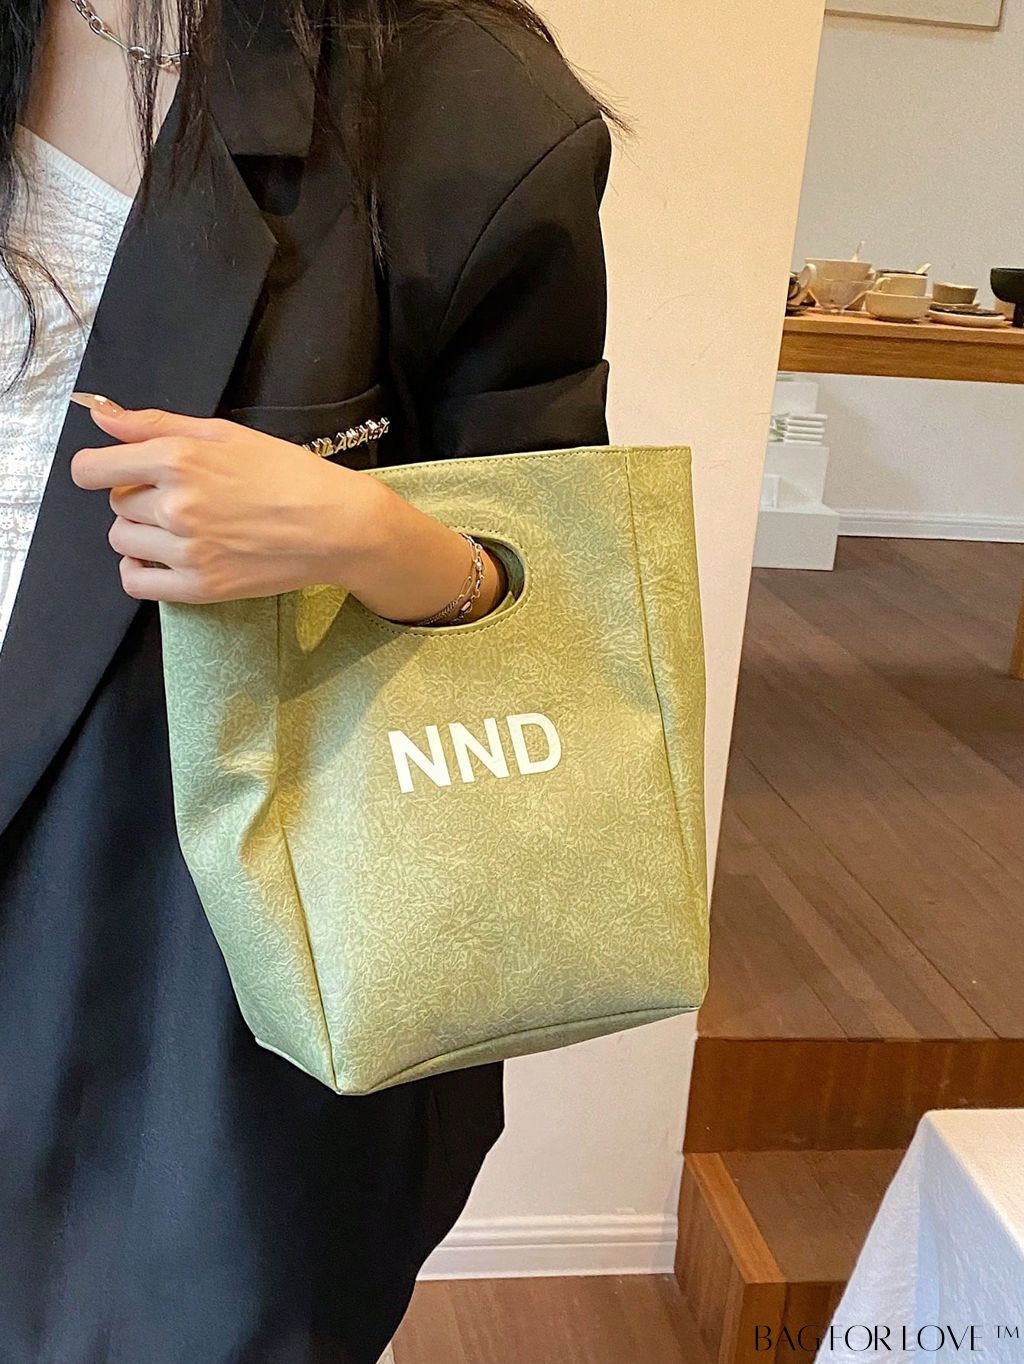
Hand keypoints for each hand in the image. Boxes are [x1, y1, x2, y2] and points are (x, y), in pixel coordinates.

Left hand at [67, 393, 507, 621]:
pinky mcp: (201, 586)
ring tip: (182, 528)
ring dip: (141, 533)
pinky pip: (137, 583)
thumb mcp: (225, 434)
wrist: (338, 526)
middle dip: (139, 497)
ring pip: (123, 541)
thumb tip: (100, 415)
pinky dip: (140, 571)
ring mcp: (187, 550)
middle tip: (183, 497)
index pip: (92, 469)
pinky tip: (164, 558)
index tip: (112, 472)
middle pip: (116, 504)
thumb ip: (155, 424)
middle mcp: (175, 505)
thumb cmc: (290, 474)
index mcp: (178, 459)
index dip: (98, 468)